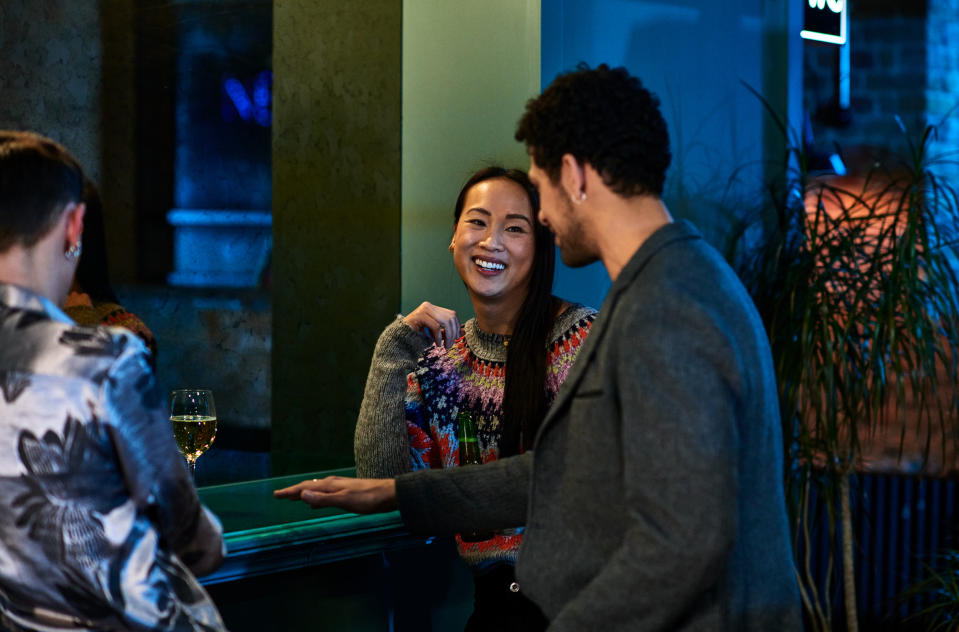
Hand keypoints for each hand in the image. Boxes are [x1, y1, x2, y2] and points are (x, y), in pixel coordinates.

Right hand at [273, 476, 397, 513]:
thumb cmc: (368, 499)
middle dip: (294, 491)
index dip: (290, 492)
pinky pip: (326, 494)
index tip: (276, 494)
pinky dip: (317, 498)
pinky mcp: (347, 492)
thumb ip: (323, 499)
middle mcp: (333, 484)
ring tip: (295, 498)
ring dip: (305, 494)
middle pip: (309, 487)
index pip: (305, 488)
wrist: (389, 494)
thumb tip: (302, 494)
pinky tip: (317, 504)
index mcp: (330, 485)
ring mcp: (340, 487)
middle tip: (280, 495)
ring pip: (317, 490)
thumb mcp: (344, 501)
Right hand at [404, 302, 460, 347]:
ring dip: (448, 335)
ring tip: (445, 346)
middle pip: (451, 317)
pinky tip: (437, 344)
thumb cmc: (417, 336)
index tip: (457, 338)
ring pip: (445, 321)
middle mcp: (429, 306)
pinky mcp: (420, 316)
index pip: (452, 314)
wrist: (400, 338)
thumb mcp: (436, 334)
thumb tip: (463, 332)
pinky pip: (436, 326)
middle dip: (453, 332)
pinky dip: (439, 337)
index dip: (457, 326)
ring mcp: (424, 309)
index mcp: (433, 308)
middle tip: (450, 344)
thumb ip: (447, 332)